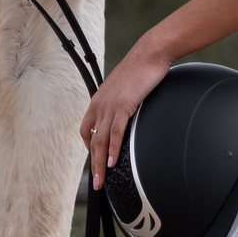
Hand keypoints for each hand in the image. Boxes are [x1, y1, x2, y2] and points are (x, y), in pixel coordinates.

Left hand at [80, 34, 173, 189]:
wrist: (150, 54)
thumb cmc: (141, 69)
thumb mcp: (125, 88)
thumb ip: (121, 103)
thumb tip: (125, 114)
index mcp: (99, 100)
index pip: (87, 129)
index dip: (90, 147)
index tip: (96, 160)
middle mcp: (100, 104)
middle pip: (92, 141)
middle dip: (94, 164)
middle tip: (97, 183)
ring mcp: (110, 105)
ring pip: (101, 141)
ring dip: (101, 163)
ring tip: (102, 180)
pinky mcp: (123, 105)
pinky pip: (115, 132)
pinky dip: (113, 149)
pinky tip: (113, 162)